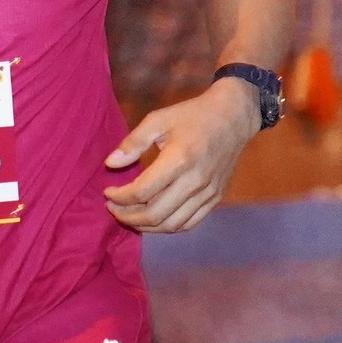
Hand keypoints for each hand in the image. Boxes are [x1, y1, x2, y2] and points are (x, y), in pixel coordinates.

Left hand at [103, 81, 263, 232]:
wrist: (234, 117)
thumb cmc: (192, 115)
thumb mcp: (158, 119)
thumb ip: (133, 142)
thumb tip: (110, 164)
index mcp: (179, 159)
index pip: (141, 192)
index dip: (119, 198)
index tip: (107, 192)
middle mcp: (195, 181)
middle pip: (155, 215)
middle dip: (127, 216)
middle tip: (113, 208)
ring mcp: (208, 192)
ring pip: (171, 225)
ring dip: (145, 226)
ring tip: (129, 216)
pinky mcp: (216, 198)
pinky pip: (189, 223)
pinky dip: (167, 227)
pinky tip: (154, 218)